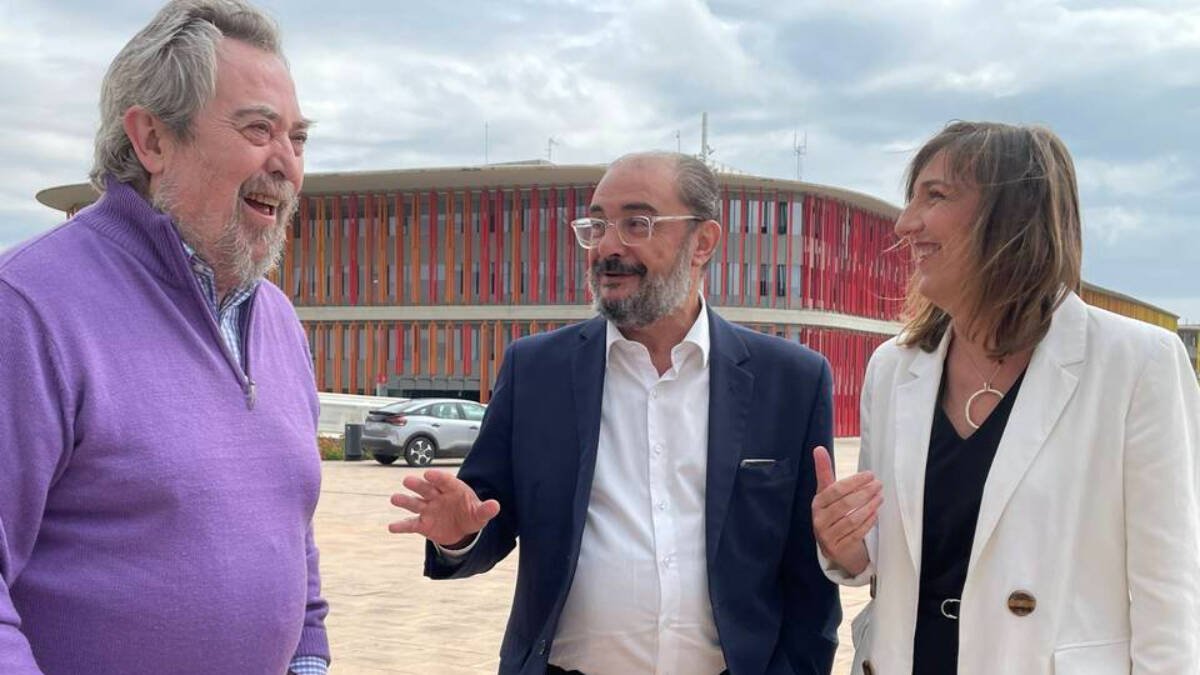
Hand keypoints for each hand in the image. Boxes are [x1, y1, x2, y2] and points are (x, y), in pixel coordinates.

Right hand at [387, 469, 500, 546]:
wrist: (462, 529)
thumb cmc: (470, 514)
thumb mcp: (480, 514)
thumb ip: (485, 510)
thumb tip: (495, 505)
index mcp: (452, 489)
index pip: (444, 481)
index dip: (437, 477)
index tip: (429, 474)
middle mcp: (437, 496)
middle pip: (426, 488)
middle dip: (418, 485)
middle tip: (408, 481)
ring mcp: (428, 509)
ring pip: (414, 503)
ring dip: (404, 501)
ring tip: (395, 499)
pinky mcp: (422, 524)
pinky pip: (410, 524)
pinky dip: (401, 526)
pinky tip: (392, 527)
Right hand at [811, 446, 881, 576]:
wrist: (833, 547)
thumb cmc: (832, 514)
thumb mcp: (827, 494)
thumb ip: (824, 472)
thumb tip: (818, 448)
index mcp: (817, 504)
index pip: (835, 490)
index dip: (854, 482)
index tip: (870, 475)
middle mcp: (819, 520)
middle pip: (845, 504)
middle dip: (864, 493)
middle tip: (879, 484)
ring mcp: (828, 536)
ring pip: (852, 519)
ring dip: (869, 507)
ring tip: (880, 497)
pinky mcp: (838, 548)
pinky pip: (856, 534)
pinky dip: (868, 523)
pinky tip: (876, 514)